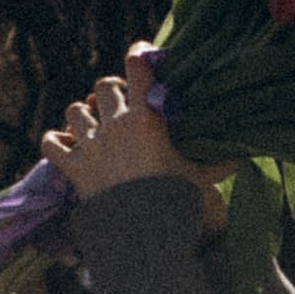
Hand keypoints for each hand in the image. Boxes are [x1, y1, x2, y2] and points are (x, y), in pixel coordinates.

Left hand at [43, 44, 226, 222]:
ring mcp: (91, 146)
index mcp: (148, 119)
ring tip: (95, 127)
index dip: (139, 56)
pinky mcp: (74, 170)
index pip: (138, 68)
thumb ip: (220, 165)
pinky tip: (67, 145)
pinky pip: (51, 143)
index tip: (142, 55)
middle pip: (103, 86)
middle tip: (122, 106)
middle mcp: (115, 125)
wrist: (147, 238)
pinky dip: (56, 141)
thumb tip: (243, 158)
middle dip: (112, 92)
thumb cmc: (181, 206)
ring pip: (74, 110)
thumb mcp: (204, 182)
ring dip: (83, 115)